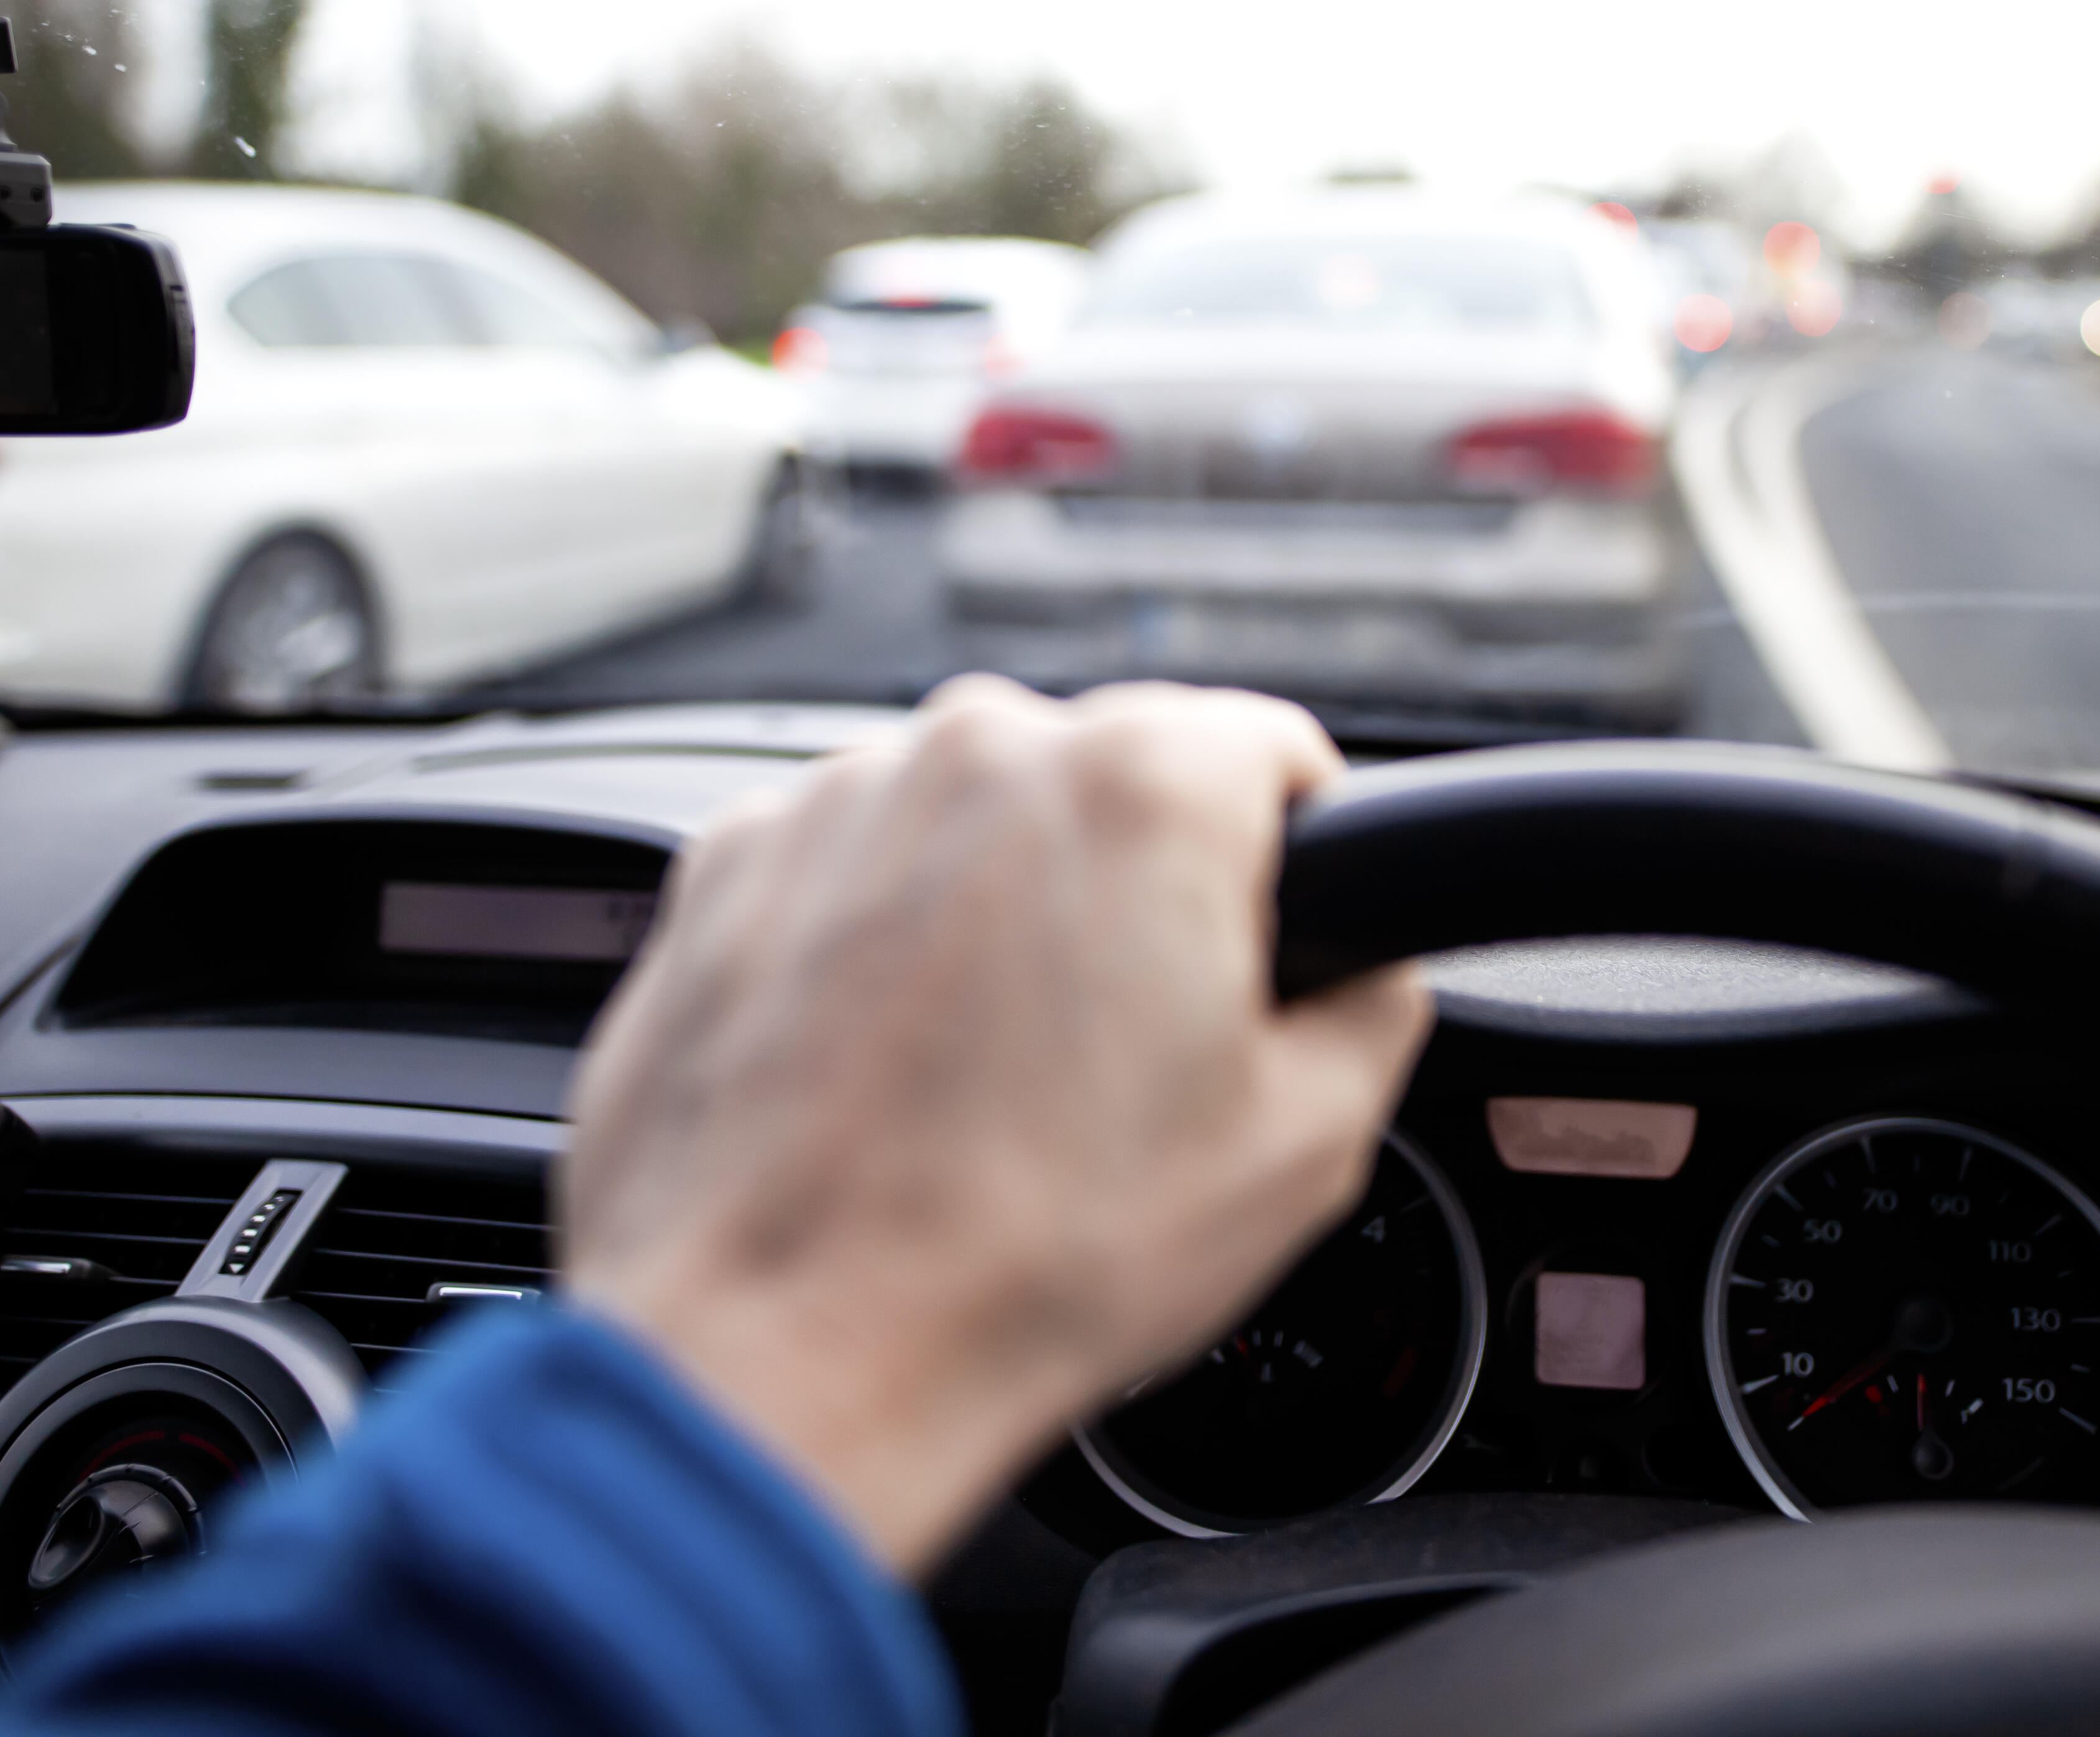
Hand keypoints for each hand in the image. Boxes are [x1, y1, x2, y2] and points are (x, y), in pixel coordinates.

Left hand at [559, 675, 1433, 1573]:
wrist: (786, 1351)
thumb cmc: (1032, 1257)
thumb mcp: (1304, 1143)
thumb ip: (1372, 1001)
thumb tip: (1362, 967)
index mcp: (1146, 783)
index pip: (1275, 755)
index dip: (1291, 865)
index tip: (1259, 951)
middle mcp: (983, 748)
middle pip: (1113, 780)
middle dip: (1134, 892)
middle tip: (1121, 1055)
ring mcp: (838, 798)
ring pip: (973, 823)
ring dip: (997, 916)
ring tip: (984, 1084)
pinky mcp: (727, 863)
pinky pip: (848, 870)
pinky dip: (871, 946)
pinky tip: (883, 1077)